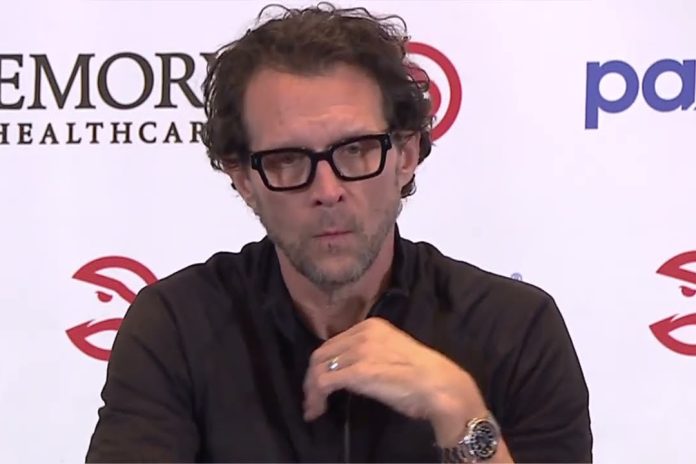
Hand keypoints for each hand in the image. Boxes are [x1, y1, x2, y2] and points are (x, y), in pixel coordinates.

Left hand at [302, 317, 487, 445]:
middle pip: (321, 354)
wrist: (440, 386)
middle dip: (312, 378)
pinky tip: (317, 410)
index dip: (322, 365)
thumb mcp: (392, 353)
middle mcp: (362, 333)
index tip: (320, 384)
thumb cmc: (423, 376)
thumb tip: (348, 369)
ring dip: (311, 391)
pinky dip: (315, 397)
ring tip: (314, 408)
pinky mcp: (358, 372)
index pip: (334, 343)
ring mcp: (359, 351)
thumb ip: (369, 354)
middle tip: (313, 400)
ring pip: (318, 368)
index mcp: (371, 326)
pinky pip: (323, 382)